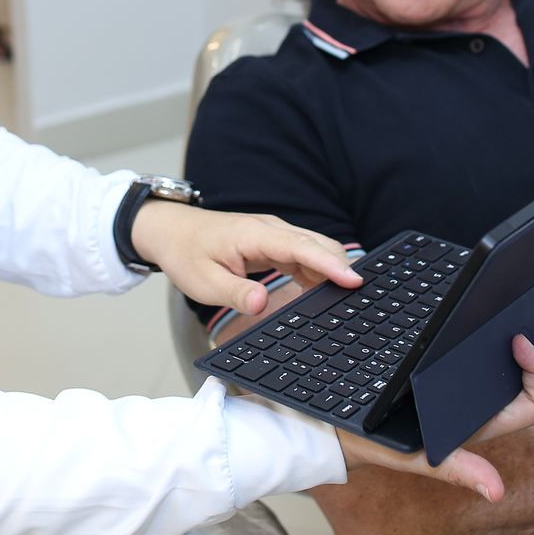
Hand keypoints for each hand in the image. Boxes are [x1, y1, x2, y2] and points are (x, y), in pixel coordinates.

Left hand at [136, 204, 361, 316]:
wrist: (172, 231)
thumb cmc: (186, 254)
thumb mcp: (204, 282)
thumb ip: (235, 293)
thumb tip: (263, 305)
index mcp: (254, 235)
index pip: (301, 247)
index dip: (330, 264)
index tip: (353, 279)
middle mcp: (270, 229)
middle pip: (317, 244)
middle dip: (341, 266)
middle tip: (361, 296)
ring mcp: (274, 233)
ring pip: (314, 248)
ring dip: (332, 270)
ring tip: (348, 298)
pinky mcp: (274, 242)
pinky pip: (304, 254)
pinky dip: (318, 271)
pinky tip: (325, 292)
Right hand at [337, 322, 533, 500]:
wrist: (336, 425)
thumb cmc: (371, 442)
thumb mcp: (410, 455)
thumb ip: (454, 469)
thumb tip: (496, 493)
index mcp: (485, 423)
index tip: (520, 341)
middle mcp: (489, 406)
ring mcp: (478, 388)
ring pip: (532, 371)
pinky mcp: (460, 370)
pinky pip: (504, 357)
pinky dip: (522, 339)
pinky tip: (525, 315)